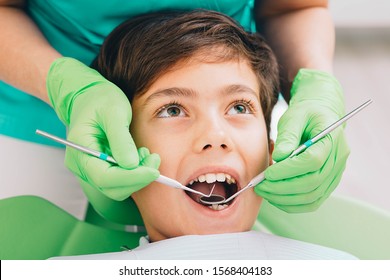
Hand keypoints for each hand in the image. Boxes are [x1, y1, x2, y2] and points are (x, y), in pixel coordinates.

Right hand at [47, 57, 159, 200]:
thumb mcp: (114, 112)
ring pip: (116, 188)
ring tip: (147, 155)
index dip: (131, 178)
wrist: (89, 96)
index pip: (104, 177)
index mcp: (80, 149)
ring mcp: (89, 169)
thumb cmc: (101, 100)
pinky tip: (141, 156)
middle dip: (137, 178)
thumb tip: (131, 164)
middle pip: (111, 187)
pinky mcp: (99, 169)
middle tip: (154, 160)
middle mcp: (80, 164)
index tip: (154, 171)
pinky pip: (118, 181)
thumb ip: (121, 139)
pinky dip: (134, 174)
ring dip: (138, 177)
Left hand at [255, 69, 349, 212]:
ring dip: (284, 199)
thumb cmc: (305, 114)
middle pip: (312, 184)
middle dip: (281, 188)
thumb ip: (287, 136)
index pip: (312, 162)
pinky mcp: (327, 184)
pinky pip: (312, 202)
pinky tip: (275, 197)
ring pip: (312, 198)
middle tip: (259, 185)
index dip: (288, 170)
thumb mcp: (294, 116)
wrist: (320, 115)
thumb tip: (278, 157)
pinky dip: (292, 204)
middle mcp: (338, 160)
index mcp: (331, 140)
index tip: (267, 173)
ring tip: (264, 191)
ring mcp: (334, 175)